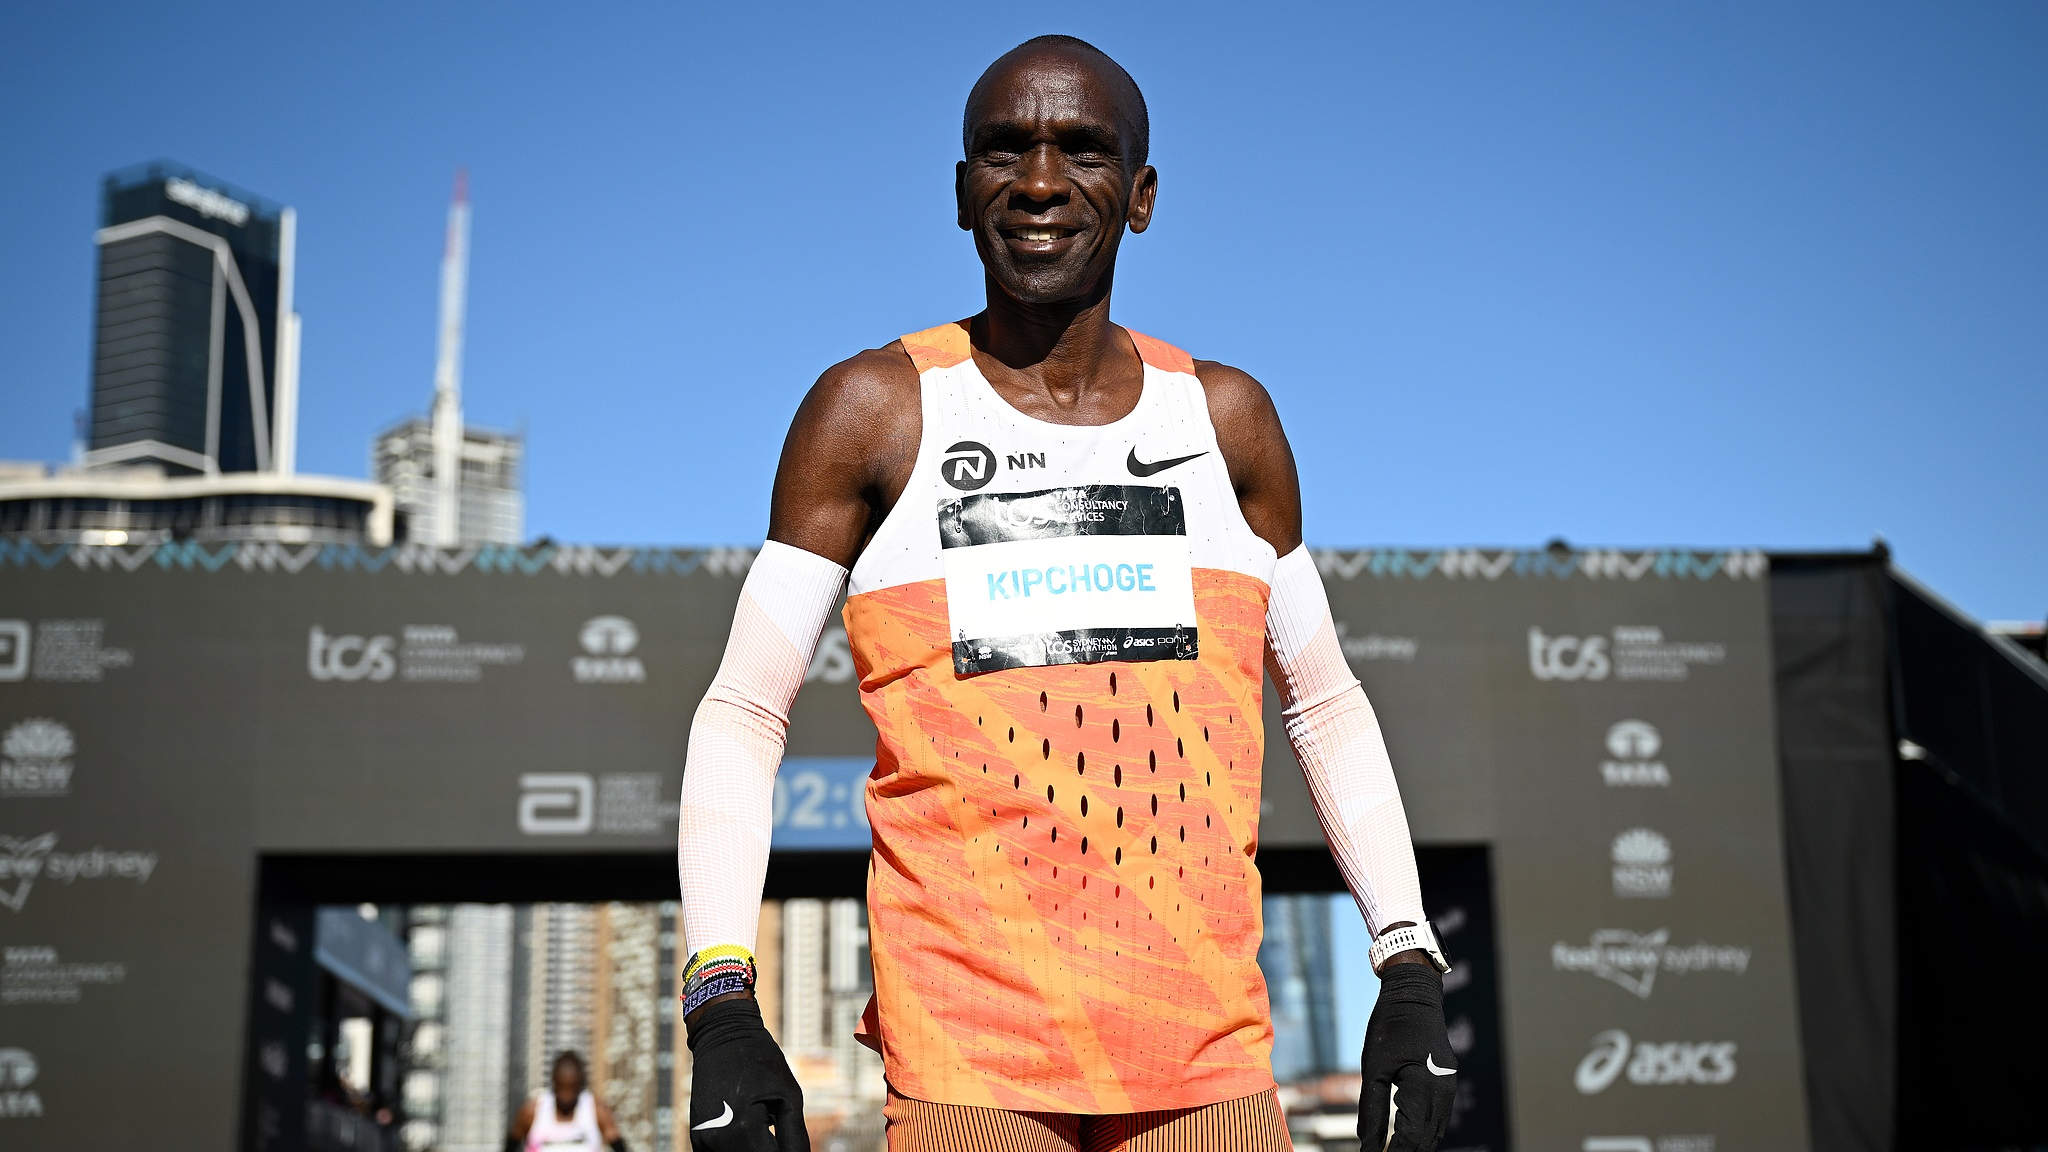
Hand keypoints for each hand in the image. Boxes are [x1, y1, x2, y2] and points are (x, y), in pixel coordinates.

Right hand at [687, 998, 808, 1150]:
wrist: (722, 1035)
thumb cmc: (760, 1061)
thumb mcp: (788, 1096)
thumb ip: (794, 1136)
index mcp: (742, 1128)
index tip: (791, 1143)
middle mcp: (717, 1140)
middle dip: (771, 1150)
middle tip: (777, 1123)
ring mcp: (703, 1141)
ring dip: (756, 1149)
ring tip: (764, 1121)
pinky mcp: (697, 1139)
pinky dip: (740, 1148)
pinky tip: (749, 1127)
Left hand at [1359, 963, 1456, 1151]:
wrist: (1414, 994)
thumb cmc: (1389, 1027)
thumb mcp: (1374, 1069)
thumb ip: (1372, 1110)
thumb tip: (1367, 1146)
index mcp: (1425, 1086)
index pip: (1411, 1136)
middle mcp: (1443, 1090)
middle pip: (1427, 1138)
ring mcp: (1448, 1086)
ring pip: (1436, 1130)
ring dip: (1417, 1145)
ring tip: (1394, 1151)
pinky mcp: (1446, 1081)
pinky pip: (1439, 1116)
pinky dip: (1424, 1131)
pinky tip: (1408, 1137)